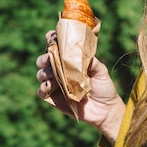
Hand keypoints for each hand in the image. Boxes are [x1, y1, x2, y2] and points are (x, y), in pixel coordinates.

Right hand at [36, 30, 125, 144]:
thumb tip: (84, 52)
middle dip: (44, 57)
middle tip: (50, 59)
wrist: (105, 110)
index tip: (51, 37)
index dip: (51, 40)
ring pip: (41, 74)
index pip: (56, 47)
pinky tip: (50, 85)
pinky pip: (41, 92)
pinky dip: (43, 87)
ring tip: (52, 74)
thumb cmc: (104, 88)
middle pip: (44, 60)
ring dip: (44, 72)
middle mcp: (60, 71)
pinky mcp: (54, 98)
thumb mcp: (101, 72)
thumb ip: (93, 62)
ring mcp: (56, 84)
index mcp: (70, 61)